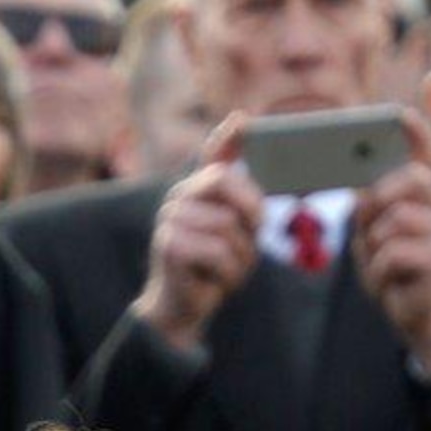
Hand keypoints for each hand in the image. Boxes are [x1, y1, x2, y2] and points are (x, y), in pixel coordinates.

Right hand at [134, 115, 262, 349]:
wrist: (183, 310)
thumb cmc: (214, 271)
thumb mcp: (236, 239)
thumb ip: (246, 214)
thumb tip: (261, 202)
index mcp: (199, 192)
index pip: (213, 156)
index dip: (228, 137)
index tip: (244, 120)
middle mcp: (181, 198)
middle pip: (225, 180)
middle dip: (251, 209)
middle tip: (254, 235)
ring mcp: (171, 219)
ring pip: (227, 225)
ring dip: (241, 257)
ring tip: (228, 271)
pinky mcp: (170, 246)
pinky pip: (218, 252)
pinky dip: (228, 274)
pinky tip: (216, 282)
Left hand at [353, 111, 430, 378]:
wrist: (419, 319)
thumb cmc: (395, 272)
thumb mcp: (375, 235)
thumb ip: (369, 209)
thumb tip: (359, 191)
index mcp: (428, 198)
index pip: (427, 155)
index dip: (417, 131)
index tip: (400, 111)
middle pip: (410, 177)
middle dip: (379, 198)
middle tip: (367, 224)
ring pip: (392, 221)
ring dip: (374, 248)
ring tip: (382, 268)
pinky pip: (392, 253)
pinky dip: (379, 272)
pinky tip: (389, 284)